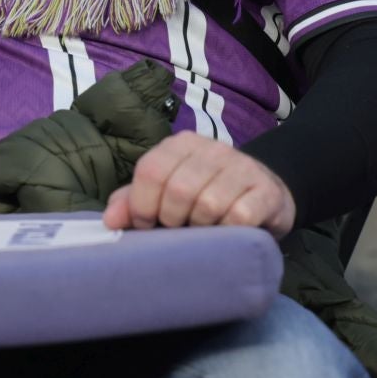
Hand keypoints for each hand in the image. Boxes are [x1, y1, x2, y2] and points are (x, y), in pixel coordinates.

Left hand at [102, 132, 296, 237]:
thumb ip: (135, 201)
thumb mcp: (168, 194)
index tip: (147, 226)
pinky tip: (228, 233)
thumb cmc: (207, 195)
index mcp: (181, 145)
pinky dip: (228, 231)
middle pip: (178, 189)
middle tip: (179, 230)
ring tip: (204, 230)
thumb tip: (110, 220)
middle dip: (171, 219)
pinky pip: (240, 216)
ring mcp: (242, 167)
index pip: (151, 170)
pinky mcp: (266, 191)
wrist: (266, 194)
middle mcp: (212, 149)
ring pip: (208, 204)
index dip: (142, 205)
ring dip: (201, 227)